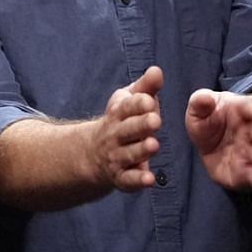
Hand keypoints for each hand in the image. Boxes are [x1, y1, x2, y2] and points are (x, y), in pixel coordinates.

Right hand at [84, 66, 162, 191]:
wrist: (93, 153)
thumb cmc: (121, 121)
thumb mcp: (129, 101)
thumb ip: (146, 87)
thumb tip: (157, 70)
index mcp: (118, 114)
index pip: (126, 107)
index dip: (137, 104)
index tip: (149, 100)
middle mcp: (115, 136)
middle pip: (127, 130)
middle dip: (141, 125)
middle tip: (155, 120)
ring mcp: (116, 157)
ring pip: (129, 154)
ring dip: (141, 150)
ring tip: (154, 145)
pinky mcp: (121, 177)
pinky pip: (128, 180)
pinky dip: (138, 181)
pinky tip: (150, 180)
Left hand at [186, 89, 251, 190]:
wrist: (210, 145)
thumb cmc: (208, 122)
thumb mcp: (199, 109)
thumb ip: (200, 102)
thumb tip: (205, 98)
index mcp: (241, 111)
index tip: (250, 109)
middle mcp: (251, 131)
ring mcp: (251, 151)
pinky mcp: (247, 171)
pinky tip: (251, 176)